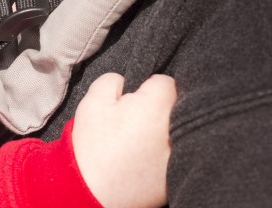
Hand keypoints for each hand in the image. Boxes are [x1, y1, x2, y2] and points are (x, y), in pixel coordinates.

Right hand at [72, 73, 176, 207]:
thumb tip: (127, 81)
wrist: (91, 191)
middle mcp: (176, 131)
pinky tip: (146, 159)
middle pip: (178, 107)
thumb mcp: (93, 101)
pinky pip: (178, 155)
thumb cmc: (92, 144)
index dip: (147, 87)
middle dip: (162, 108)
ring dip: (167, 131)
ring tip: (142, 141)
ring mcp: (181, 156)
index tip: (135, 98)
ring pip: (181, 131)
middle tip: (138, 120)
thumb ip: (113, 80)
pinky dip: (166, 154)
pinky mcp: (178, 177)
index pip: (166, 82)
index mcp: (156, 108)